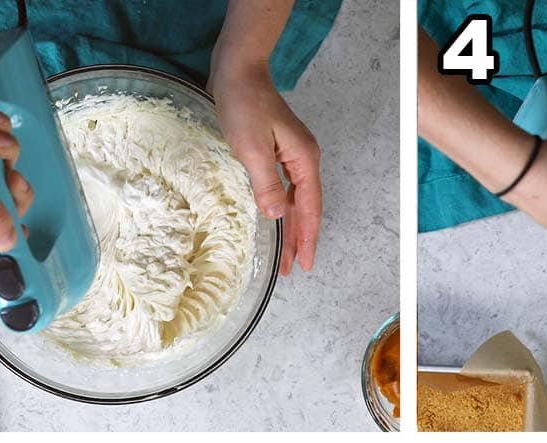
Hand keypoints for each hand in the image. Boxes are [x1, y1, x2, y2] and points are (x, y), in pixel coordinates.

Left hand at [212, 62, 321, 275]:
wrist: (237, 69)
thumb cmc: (244, 103)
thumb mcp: (252, 147)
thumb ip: (266, 184)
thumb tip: (276, 217)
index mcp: (303, 160)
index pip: (309, 208)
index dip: (306, 238)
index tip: (304, 264)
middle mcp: (302, 160)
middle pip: (303, 208)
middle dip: (297, 239)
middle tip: (290, 269)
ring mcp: (289, 156)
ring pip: (291, 201)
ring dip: (287, 227)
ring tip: (281, 254)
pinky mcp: (274, 152)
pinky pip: (281, 189)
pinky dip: (277, 208)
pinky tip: (270, 221)